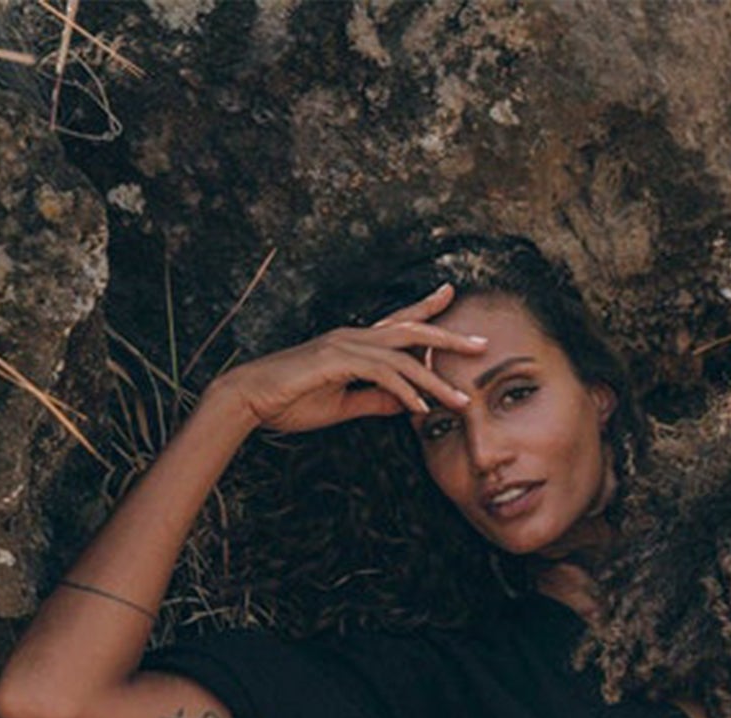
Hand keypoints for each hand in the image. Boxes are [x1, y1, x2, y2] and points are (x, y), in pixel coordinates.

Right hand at [202, 284, 489, 434]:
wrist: (248, 400)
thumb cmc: (290, 401)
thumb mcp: (342, 405)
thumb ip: (375, 401)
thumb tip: (407, 405)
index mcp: (354, 343)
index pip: (398, 323)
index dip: (425, 309)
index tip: (450, 295)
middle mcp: (353, 337)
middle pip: (411, 331)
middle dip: (448, 338)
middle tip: (481, 344)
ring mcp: (343, 346)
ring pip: (402, 358)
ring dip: (434, 383)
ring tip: (462, 403)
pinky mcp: (334, 362)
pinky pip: (380, 374)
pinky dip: (404, 391)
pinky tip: (420, 409)